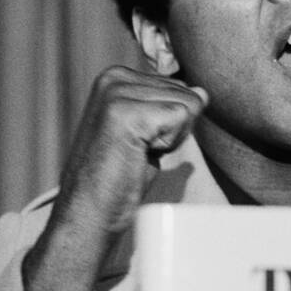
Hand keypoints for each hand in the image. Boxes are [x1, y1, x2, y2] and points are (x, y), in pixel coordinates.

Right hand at [54, 65, 208, 232]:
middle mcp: (115, 77)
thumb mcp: (148, 133)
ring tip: (136, 153)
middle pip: (188, 93)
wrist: (88, 214)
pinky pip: (182, 117)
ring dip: (171, 138)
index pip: (181, 86)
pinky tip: (138, 155)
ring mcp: (117, 92)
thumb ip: (170, 107)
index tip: (140, 142)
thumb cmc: (116, 180)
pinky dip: (169, 144)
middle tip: (138, 151)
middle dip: (174, 129)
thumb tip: (202, 92)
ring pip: (189, 104)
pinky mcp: (125, 112)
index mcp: (117, 77)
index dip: (173, 123)